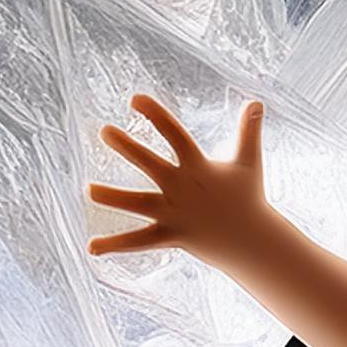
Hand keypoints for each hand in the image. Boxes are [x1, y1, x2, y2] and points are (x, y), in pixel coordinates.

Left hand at [87, 91, 269, 268]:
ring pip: (138, 204)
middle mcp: (182, 186)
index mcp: (197, 165)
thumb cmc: (248, 199)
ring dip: (113, 197)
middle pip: (150, 164)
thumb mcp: (249, 161)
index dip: (156, 115)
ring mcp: (175, 212)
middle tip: (104, 131)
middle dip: (128, 147)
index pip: (174, 134)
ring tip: (88, 190)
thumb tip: (258, 101)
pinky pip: (139, 240)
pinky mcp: (171, 235)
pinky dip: (115, 244)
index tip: (134, 99)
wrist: (253, 241)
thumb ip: (249, 131)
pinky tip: (92, 247)